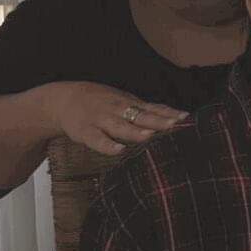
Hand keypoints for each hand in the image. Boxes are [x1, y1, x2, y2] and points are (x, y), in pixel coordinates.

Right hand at [40, 81, 187, 155]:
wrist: (64, 99)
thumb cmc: (103, 103)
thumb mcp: (125, 102)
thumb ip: (146, 112)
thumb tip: (174, 120)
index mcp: (130, 104)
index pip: (153, 108)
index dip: (169, 113)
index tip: (186, 118)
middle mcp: (118, 109)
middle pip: (141, 116)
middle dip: (158, 121)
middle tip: (175, 125)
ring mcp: (102, 119)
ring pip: (120, 126)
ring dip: (135, 131)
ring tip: (150, 136)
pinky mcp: (85, 131)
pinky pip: (97, 139)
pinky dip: (107, 145)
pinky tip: (118, 151)